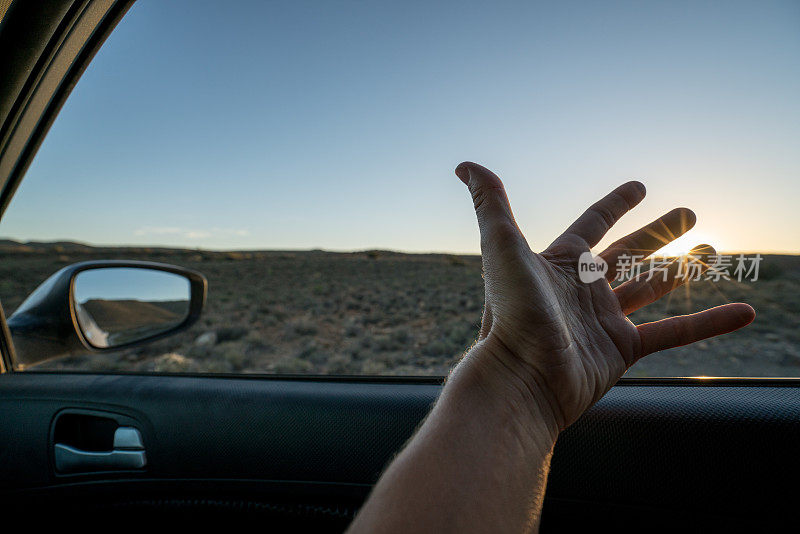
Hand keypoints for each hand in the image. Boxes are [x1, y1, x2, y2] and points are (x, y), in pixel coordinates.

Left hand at [456, 162, 754, 433]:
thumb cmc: (510, 312)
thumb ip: (490, 203)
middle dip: (658, 231)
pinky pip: (675, 332)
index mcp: (559, 263)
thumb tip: (466, 165)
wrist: (522, 379)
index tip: (639, 186)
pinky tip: (744, 311)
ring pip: (652, 288)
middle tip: (690, 212)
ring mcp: (603, 320)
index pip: (592, 224)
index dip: (615, 204)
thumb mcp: (501, 247)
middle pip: (629, 252)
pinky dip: (709, 322)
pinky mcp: (622, 350)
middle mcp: (582, 289)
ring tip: (712, 251)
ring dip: (682, 270)